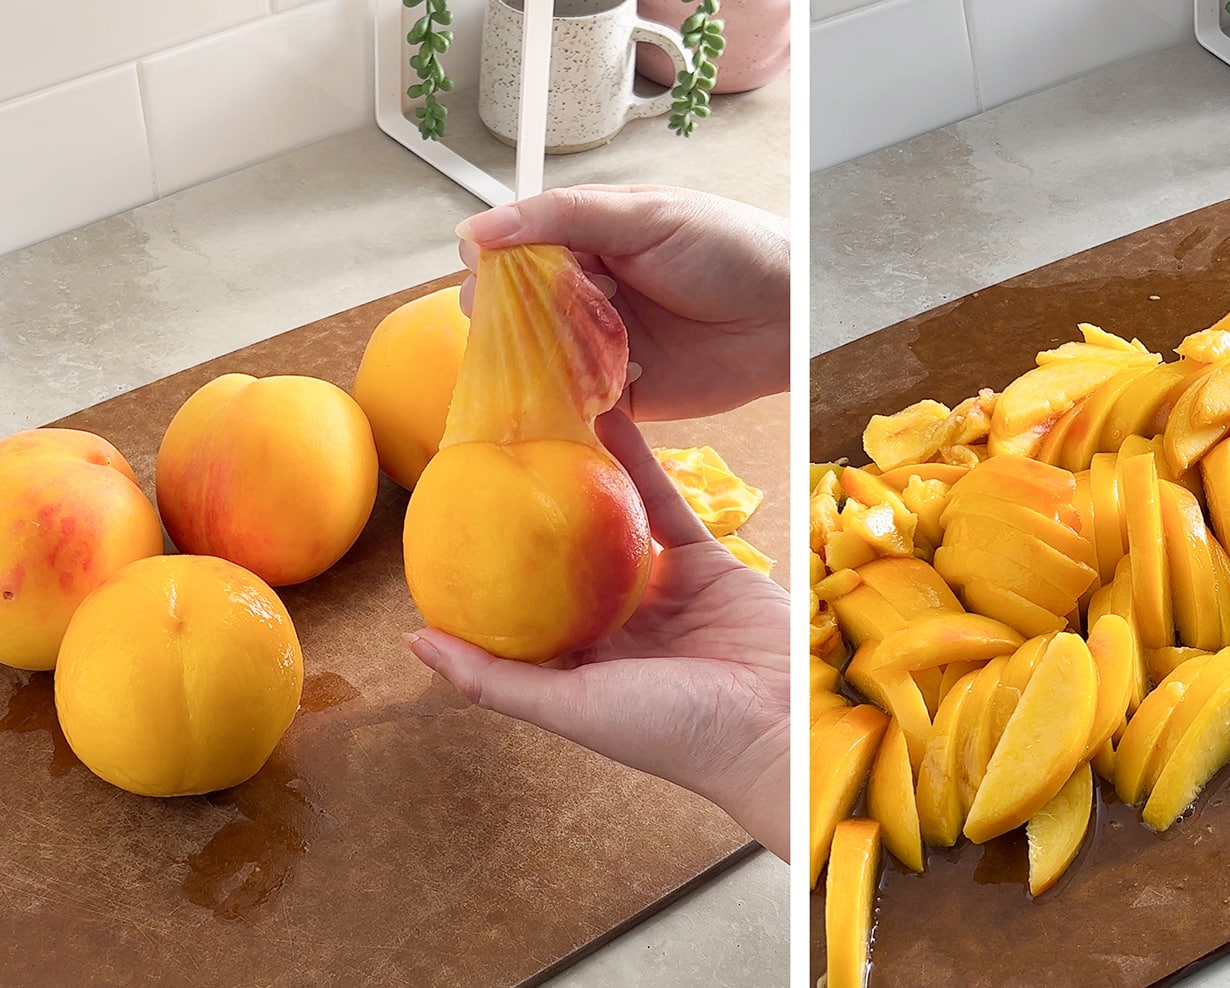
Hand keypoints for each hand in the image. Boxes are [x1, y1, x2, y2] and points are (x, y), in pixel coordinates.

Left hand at [404, 409, 789, 859]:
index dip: (484, 572)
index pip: (518, 614)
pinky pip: (664, 504)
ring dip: (582, 478)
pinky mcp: (705, 561)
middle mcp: (616, 627)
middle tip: (488, 460)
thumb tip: (413, 641)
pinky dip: (640, 462)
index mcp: (579, 666)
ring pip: (611, 524)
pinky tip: (609, 420)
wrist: (780, 725)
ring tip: (542, 429)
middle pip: (562, 562)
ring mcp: (661, 591)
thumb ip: (494, 679)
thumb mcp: (571, 708)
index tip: (445, 523)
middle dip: (528, 518)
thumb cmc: (673, 733)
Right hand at [455, 185, 789, 421]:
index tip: (484, 275)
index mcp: (587, 242)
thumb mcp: (643, 215)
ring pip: (541, 361)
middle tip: (509, 324)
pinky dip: (563, 404)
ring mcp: (604, 348)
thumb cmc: (729, 247)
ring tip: (535, 360)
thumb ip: (562, 217)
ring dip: (531, 364)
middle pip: (519, 311)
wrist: (790, 313)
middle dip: (506, 320)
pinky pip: (578, 405)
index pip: (516, 252)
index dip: (494, 265)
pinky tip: (558, 399)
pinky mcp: (625, 397)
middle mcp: (588, 296)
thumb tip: (475, 231)